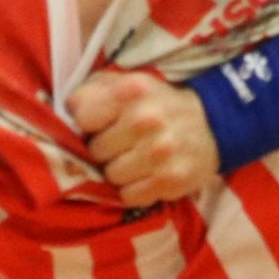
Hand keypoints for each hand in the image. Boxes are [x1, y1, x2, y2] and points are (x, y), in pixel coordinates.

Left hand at [68, 70, 220, 205]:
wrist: (213, 124)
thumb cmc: (158, 103)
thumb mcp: (127, 82)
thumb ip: (93, 90)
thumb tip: (66, 112)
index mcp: (131, 90)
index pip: (82, 117)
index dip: (88, 124)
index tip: (101, 124)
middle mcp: (145, 120)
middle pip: (95, 151)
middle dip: (106, 149)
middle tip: (123, 143)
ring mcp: (159, 152)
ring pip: (111, 176)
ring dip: (119, 171)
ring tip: (136, 158)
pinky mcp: (170, 181)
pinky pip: (129, 196)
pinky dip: (134, 189)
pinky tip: (146, 174)